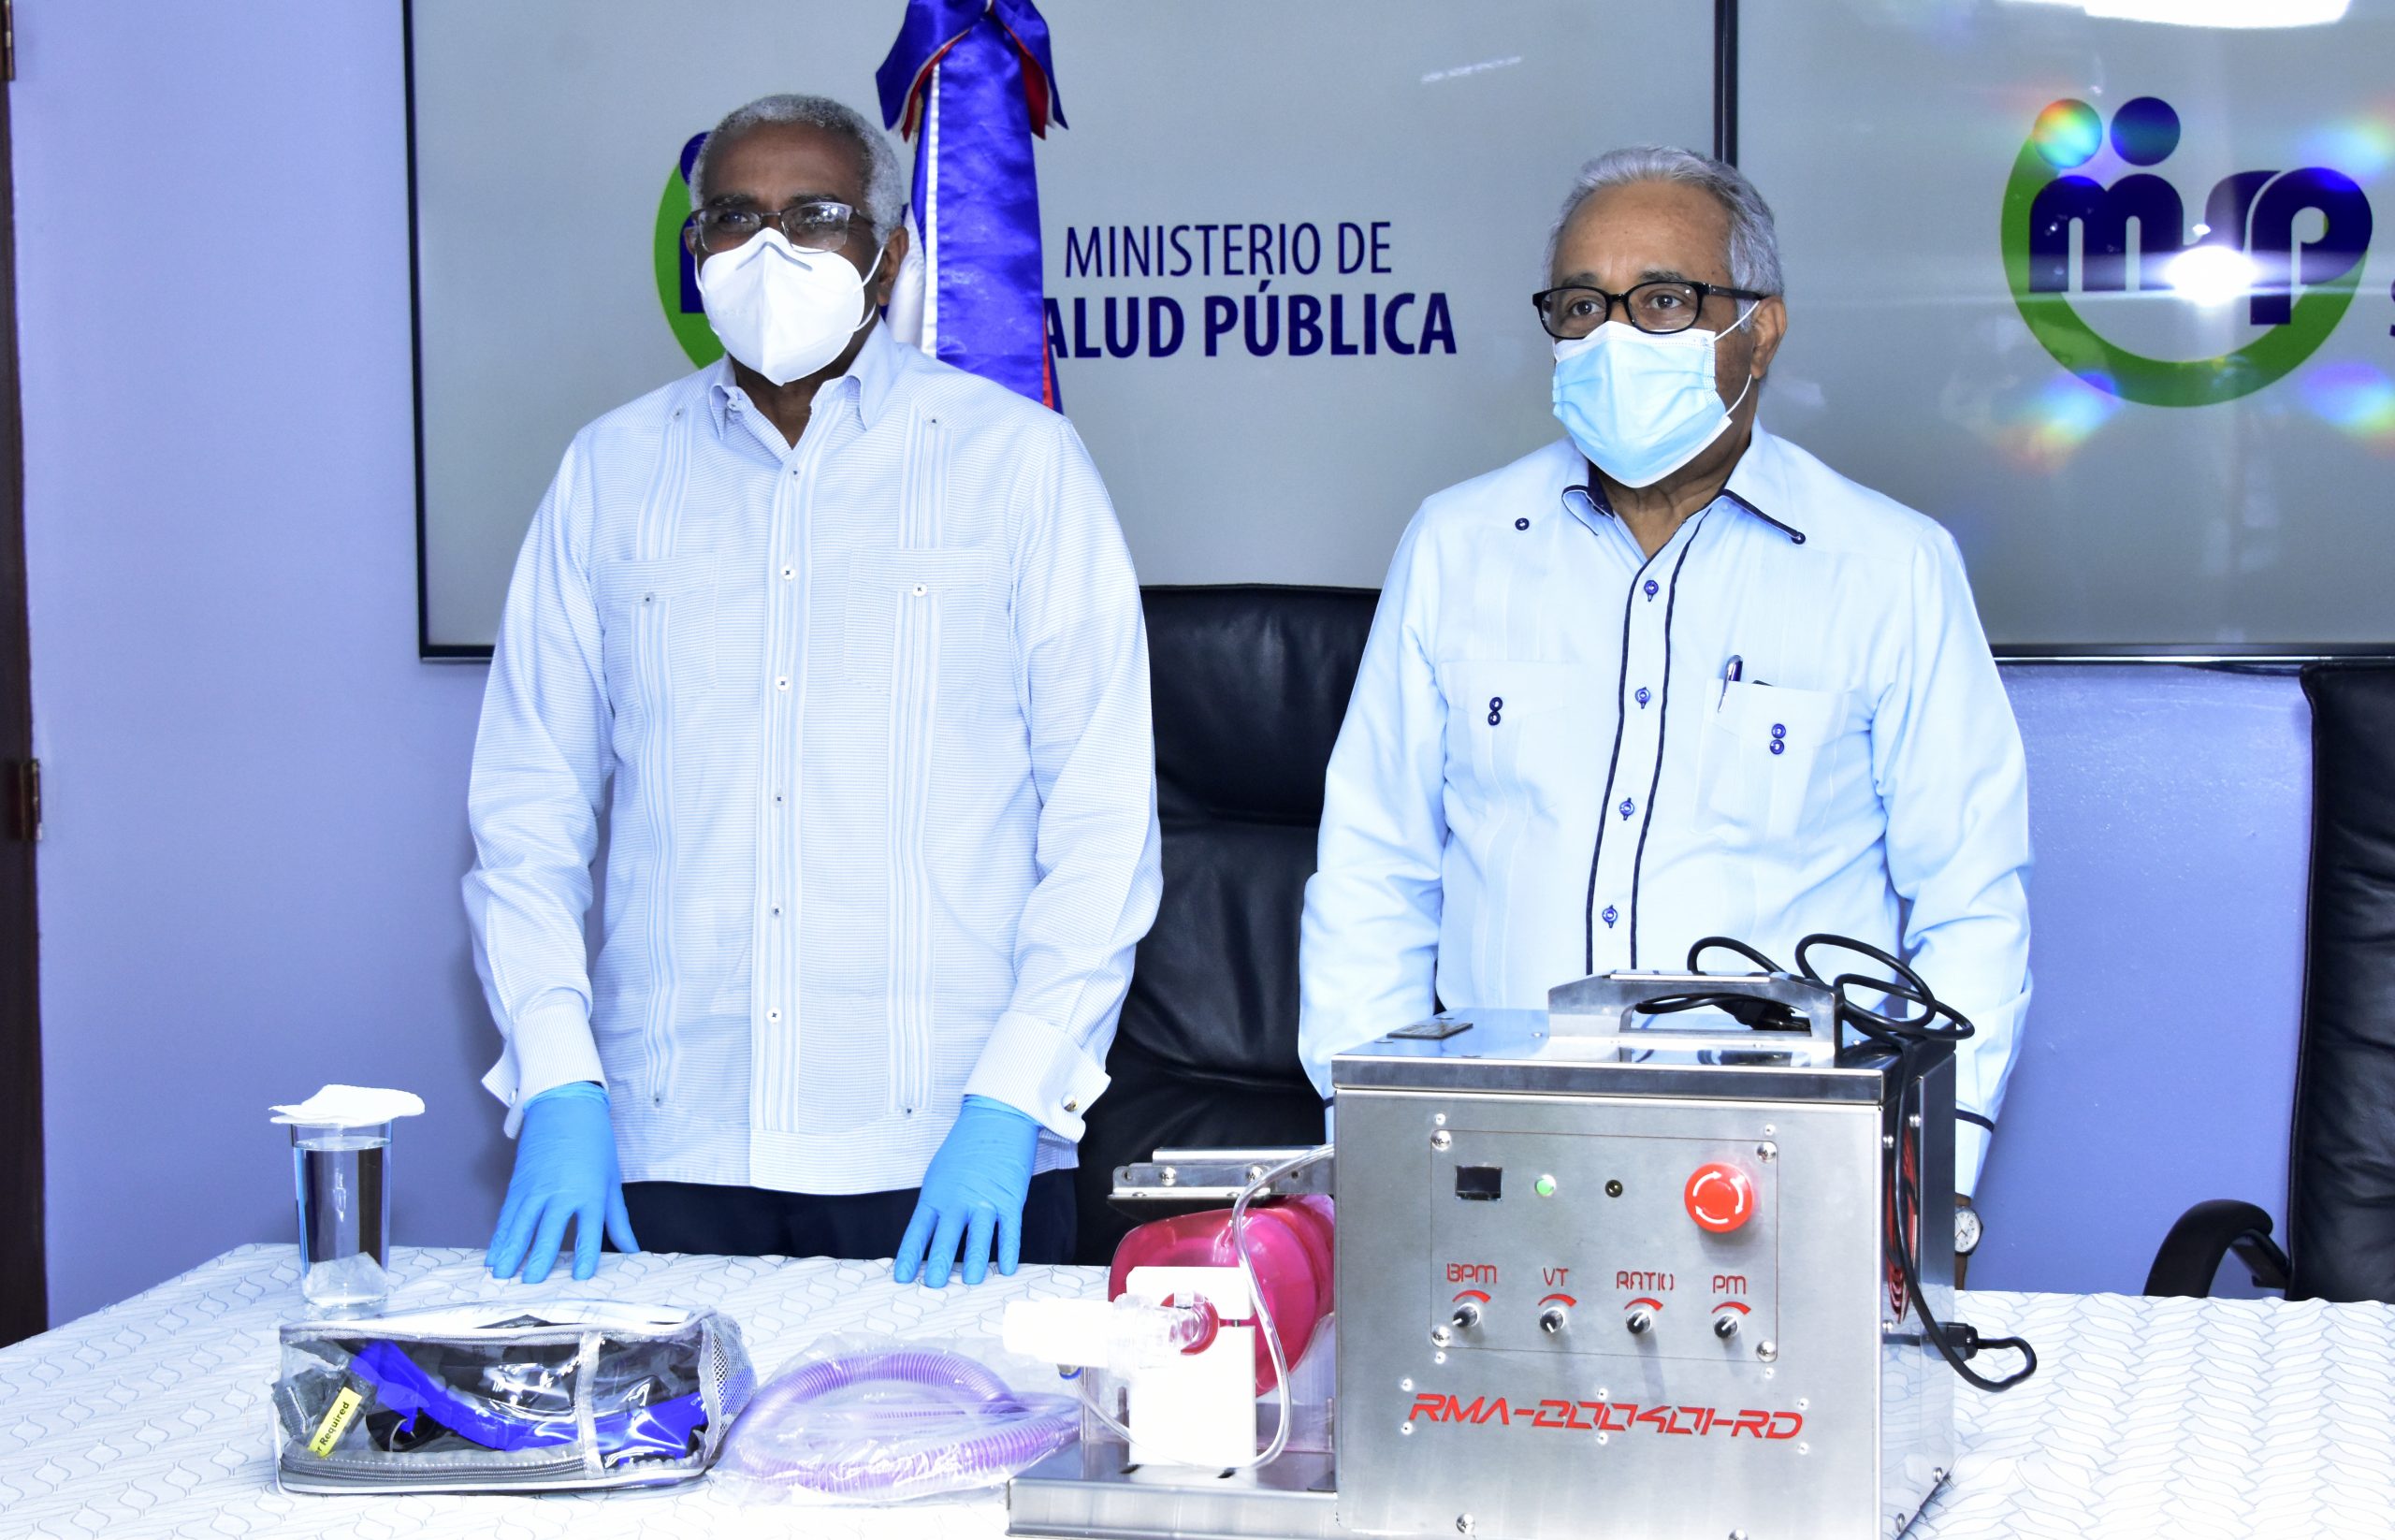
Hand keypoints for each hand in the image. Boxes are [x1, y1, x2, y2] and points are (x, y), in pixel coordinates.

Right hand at [487, 1081, 637, 1282]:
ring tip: (502, 1275)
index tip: (581, 1277)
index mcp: (589, 1194)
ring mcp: (535, 1189)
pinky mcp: (518, 1185)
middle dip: (538, 1258)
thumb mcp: (611, 1182)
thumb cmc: (595, 1145)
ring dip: (510, 1251)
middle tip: (531, 1283)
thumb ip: (617, 1220)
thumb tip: (631, 1250)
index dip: (586, 1257)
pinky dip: (500, 1236)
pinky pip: (507, 1216)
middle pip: (547, 1231)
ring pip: (520, 1225)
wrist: (566, 1108)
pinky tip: (494, 1254)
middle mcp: (560, 1193)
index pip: (588, 1232)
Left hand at [893, 1096, 1039, 1287]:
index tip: (902, 1278)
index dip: (909, 1256)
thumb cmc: (966, 1146)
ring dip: (976, 1264)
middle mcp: (958, 1200)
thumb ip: (936, 1203)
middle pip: (947, 1239)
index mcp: (935, 1194)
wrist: (997, 1117)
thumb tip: (931, 1233)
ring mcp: (986, 1201)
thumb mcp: (939, 1173)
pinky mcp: (1011, 1199)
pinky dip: (1010, 1251)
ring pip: (979, 1239)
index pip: (918, 1232)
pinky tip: (1008, 1268)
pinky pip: (1010, 1231)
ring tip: (972, 1282)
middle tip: (934, 1287)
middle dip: (940, 1266)